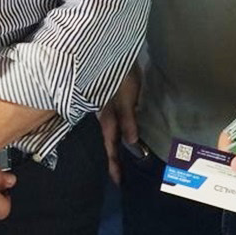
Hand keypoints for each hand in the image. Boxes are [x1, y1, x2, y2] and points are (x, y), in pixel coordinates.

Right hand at [99, 65, 141, 184]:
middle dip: (112, 160)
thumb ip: (127, 119)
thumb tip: (132, 143)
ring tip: (118, 161)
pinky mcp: (109, 102)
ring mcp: (105, 109)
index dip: (114, 164)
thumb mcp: (126, 97)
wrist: (109, 52)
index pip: (110, 146)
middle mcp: (104, 116)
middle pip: (108, 143)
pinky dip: (115, 135)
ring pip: (108, 135)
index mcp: (107, 118)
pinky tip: (119, 137)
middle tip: (118, 178)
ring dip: (113, 148)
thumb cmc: (119, 75)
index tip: (118, 182)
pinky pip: (111, 124)